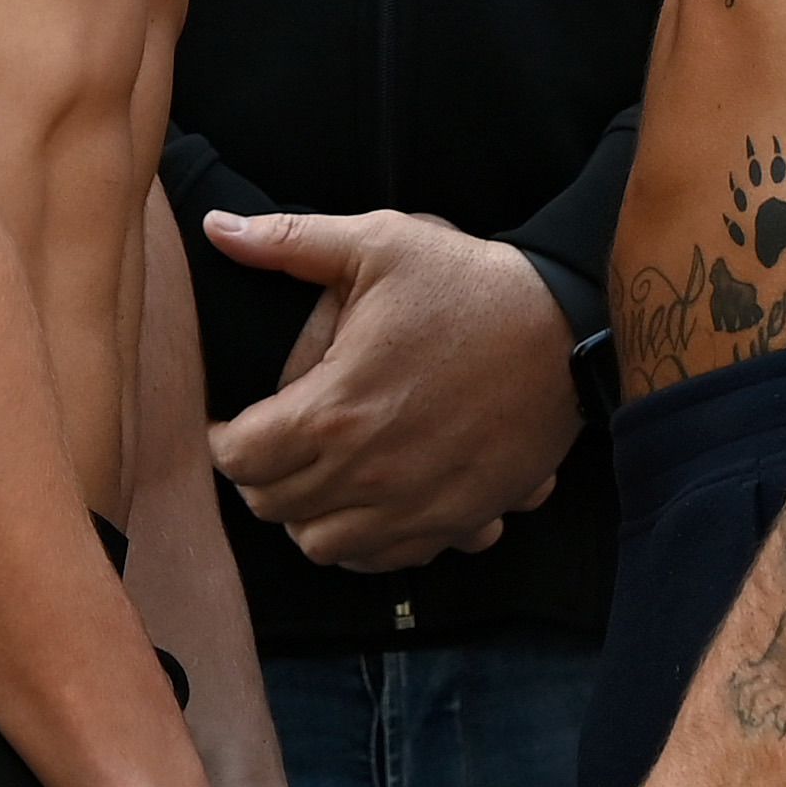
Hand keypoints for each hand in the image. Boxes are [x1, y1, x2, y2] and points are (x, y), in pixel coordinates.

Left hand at [205, 209, 579, 569]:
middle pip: (273, 507)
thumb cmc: (469, 283)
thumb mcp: (380, 244)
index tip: (231, 424)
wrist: (567, 329)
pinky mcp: (458, 519)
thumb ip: (289, 241)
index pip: (239, 460)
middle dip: (259, 476)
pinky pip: (386, 558)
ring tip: (316, 475)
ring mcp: (415, 504)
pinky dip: (364, 540)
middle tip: (271, 443)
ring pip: (322, 546)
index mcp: (335, 409)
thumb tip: (217, 227)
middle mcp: (369, 472)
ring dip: (307, 515)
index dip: (223, 441)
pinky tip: (367, 502)